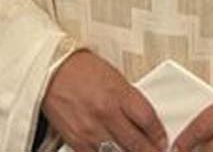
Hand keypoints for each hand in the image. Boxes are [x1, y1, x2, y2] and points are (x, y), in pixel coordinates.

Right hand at [41, 51, 166, 151]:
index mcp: (119, 94)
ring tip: (134, 151)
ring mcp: (91, 130)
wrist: (50, 71)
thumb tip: (144, 122)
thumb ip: (129, 101)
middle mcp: (106, 113)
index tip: (162, 140)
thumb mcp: (114, 78)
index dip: (159, 135)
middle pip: (138, 144)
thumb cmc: (80, 70)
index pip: (149, 121)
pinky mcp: (76, 140)